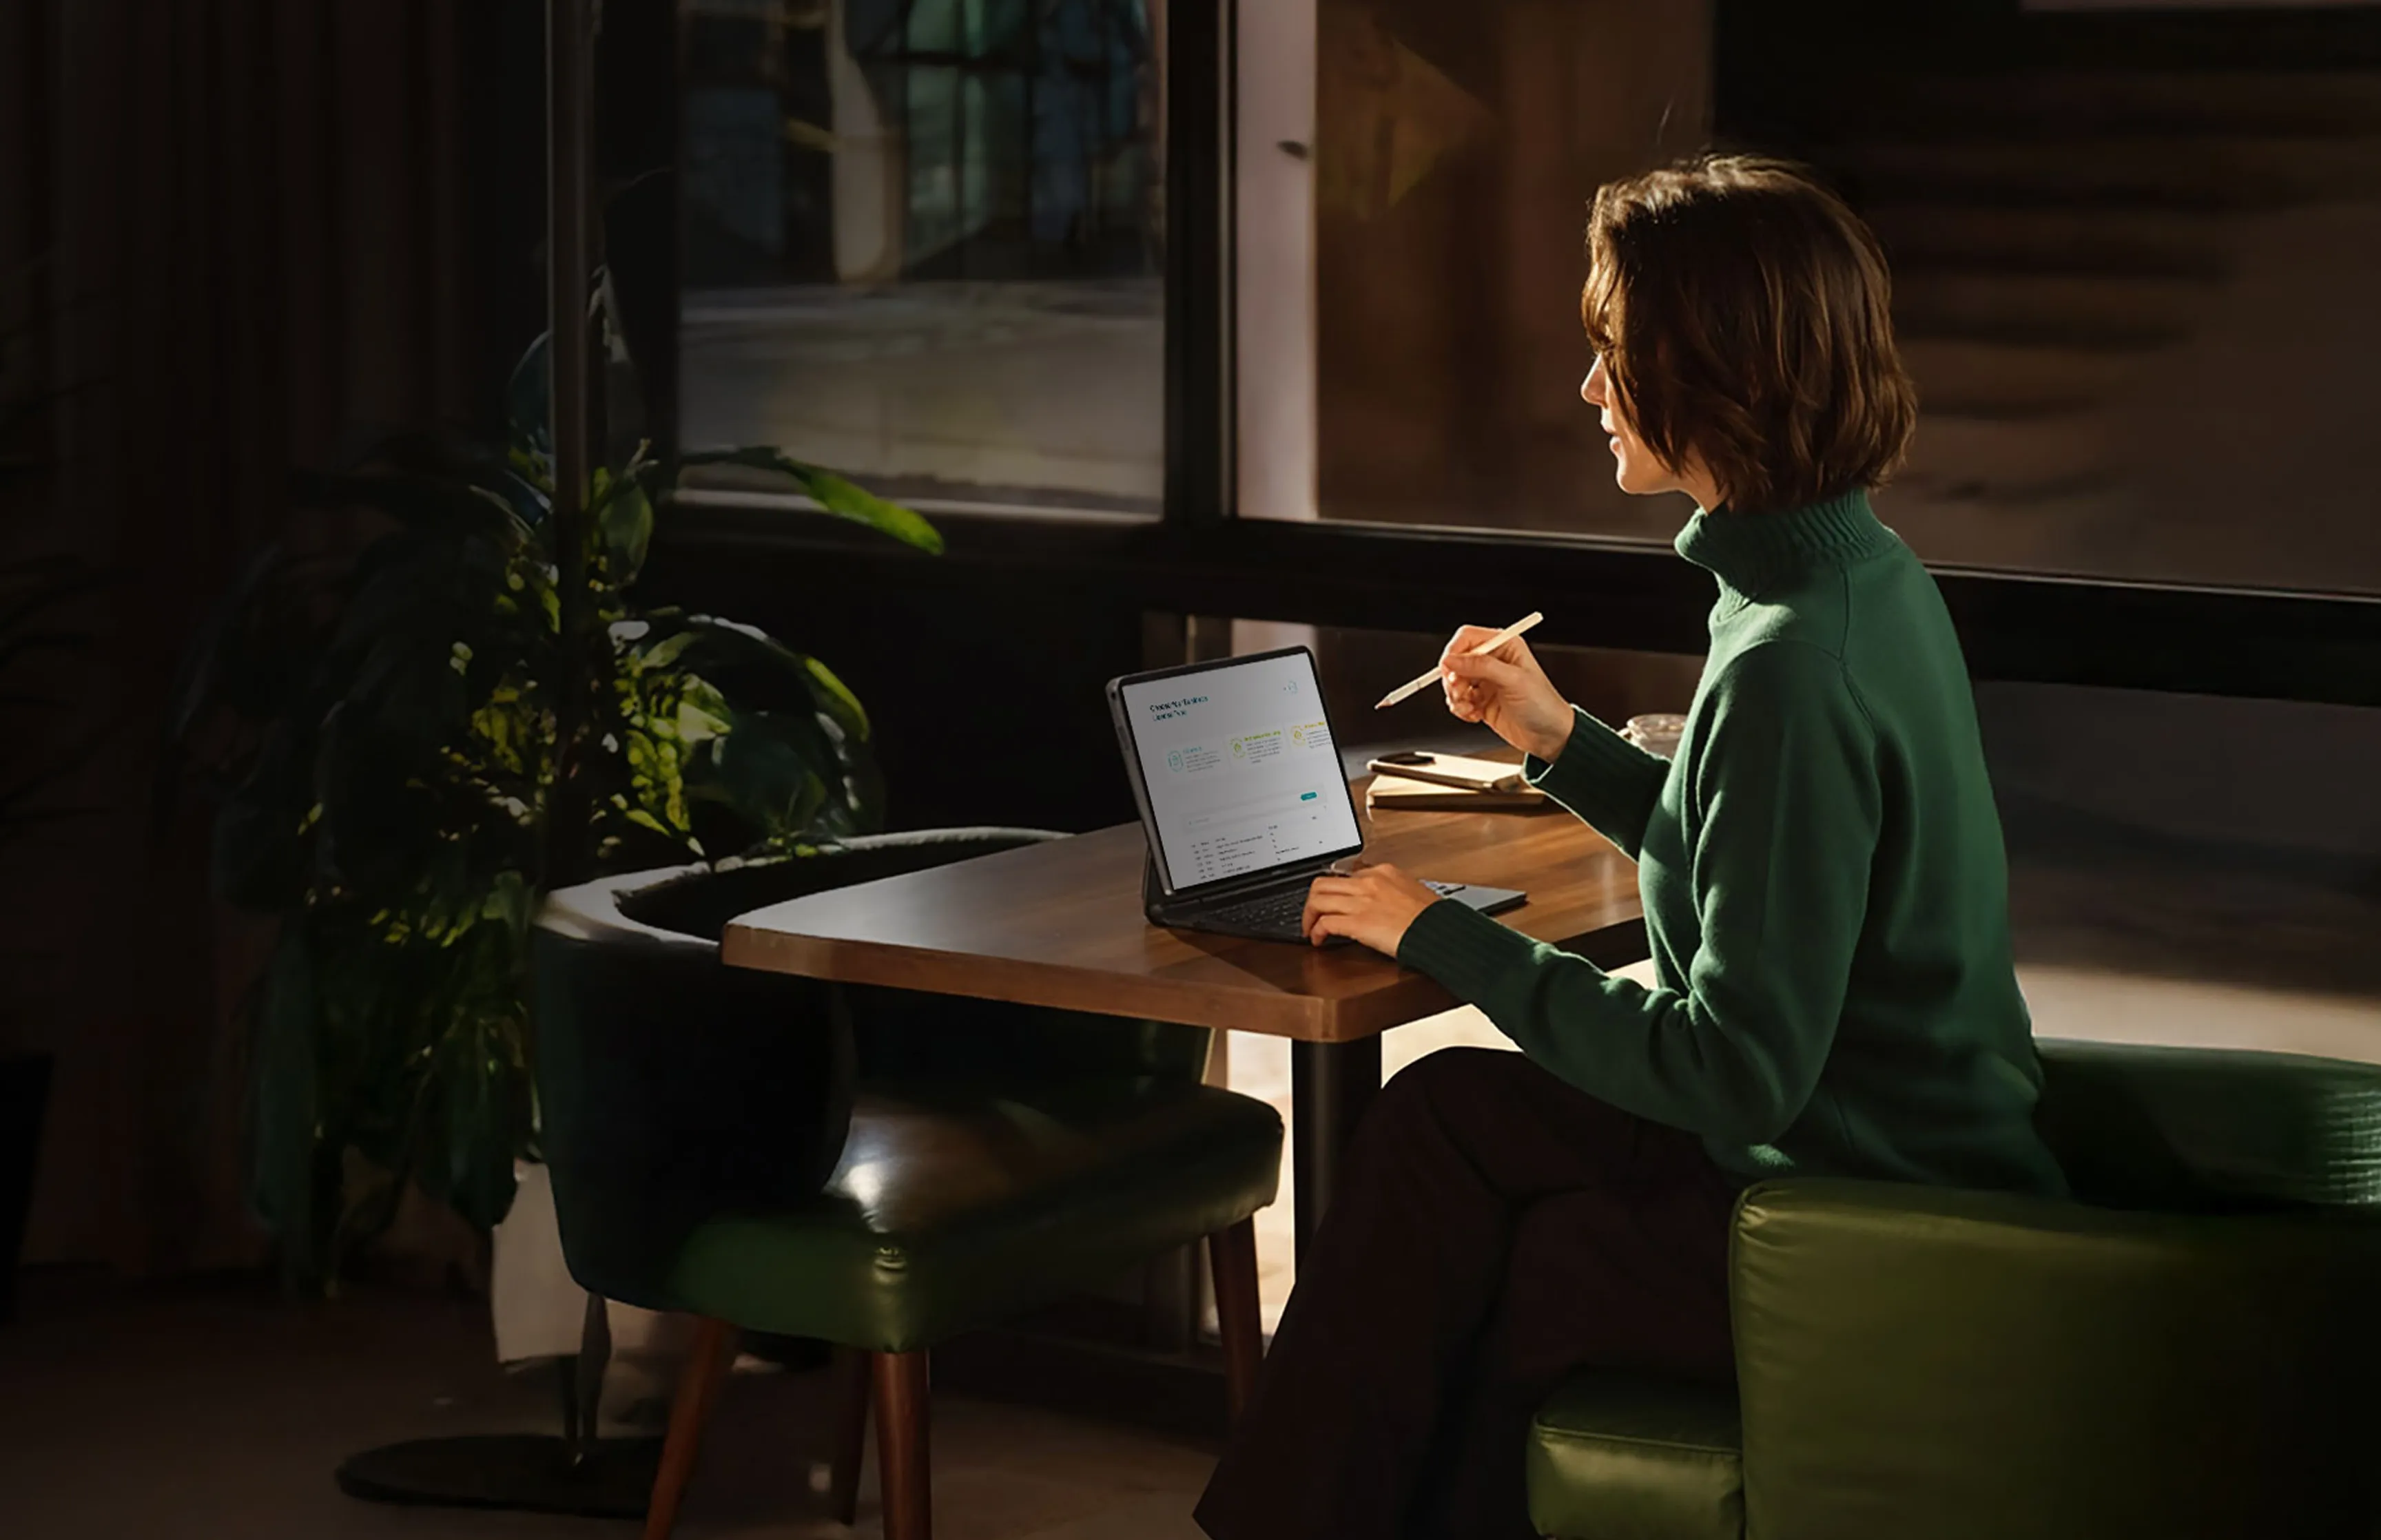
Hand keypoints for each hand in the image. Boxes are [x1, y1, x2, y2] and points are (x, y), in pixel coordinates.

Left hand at [1302, 861, 1440, 955]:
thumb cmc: (1431, 917)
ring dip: (1308, 916)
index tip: (1332, 902)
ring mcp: (1362, 901)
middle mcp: (1368, 882)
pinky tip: (1318, 939)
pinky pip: (1325, 923)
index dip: (1334, 891)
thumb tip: (1378, 900)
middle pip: (1323, 883)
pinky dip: (1316, 932)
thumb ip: (1389, 891)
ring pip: (1317, 899)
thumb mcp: (1410, 891)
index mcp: (1382, 872)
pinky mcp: (1358, 922)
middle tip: (1312, 914)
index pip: (1346, 876)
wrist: (1440, 931)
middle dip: (1312, 900)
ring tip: (1310, 928)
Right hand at [1438, 626, 1574, 761]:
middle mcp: (1493, 661)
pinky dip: (1461, 709)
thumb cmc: (1542, 704)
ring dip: (1456, 697)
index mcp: (1504, 646)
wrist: (1550, 736)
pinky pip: (1459, 701)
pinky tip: (1474, 715)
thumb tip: (1452, 660)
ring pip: (1454, 682)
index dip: (1454, 652)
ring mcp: (1486, 682)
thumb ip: (1482, 666)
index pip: (1468, 638)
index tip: (1449, 670)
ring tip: (1469, 708)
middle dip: (1453, 679)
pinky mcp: (1481, 701)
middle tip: (1460, 693)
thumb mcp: (1514, 680)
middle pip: (1456, 661)